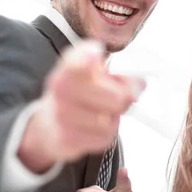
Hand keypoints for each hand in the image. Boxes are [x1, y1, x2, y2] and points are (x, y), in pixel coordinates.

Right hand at [19, 42, 144, 171]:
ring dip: (114, 117)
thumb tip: (140, 83)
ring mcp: (62, 115)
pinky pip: (105, 138)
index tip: (96, 53)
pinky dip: (106, 134)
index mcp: (69, 68)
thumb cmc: (81, 93)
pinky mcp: (67, 138)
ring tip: (102, 112)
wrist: (51, 123)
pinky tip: (94, 127)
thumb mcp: (97, 75)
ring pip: (112, 121)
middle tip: (118, 96)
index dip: (86, 56)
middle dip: (124, 98)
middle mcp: (61, 90)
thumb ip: (121, 74)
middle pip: (116, 98)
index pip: (74, 60)